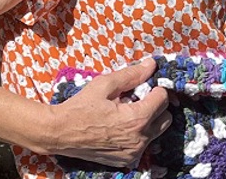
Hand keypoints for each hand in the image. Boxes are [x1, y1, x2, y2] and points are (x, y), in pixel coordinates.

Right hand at [45, 58, 171, 168]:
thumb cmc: (80, 107)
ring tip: (125, 114)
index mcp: (137, 119)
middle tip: (136, 100)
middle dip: (155, 106)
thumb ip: (131, 75)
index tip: (143, 87)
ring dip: (147, 121)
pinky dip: (137, 135)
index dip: (154, 89)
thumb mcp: (104, 85)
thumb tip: (151, 65)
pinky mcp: (126, 160)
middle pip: (165, 118)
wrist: (59, 133)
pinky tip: (119, 127)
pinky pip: (142, 145)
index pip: (163, 100)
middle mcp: (139, 139)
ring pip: (156, 132)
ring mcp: (133, 153)